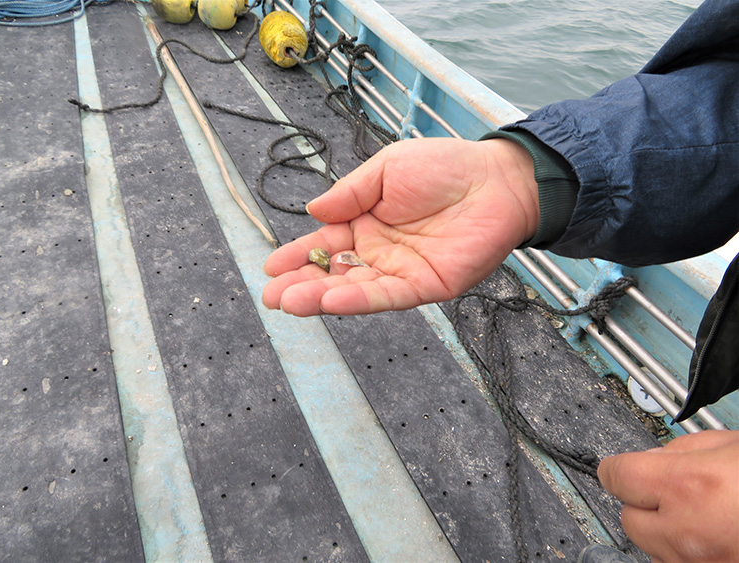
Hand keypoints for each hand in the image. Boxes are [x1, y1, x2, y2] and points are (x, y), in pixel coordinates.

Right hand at [262, 137, 538, 315]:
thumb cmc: (443, 168)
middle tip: (272, 297)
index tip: (270, 268)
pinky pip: (388, 295)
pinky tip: (332, 300)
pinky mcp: (425, 285)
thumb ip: (350, 193)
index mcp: (365, 223)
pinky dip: (359, 300)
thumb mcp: (386, 169)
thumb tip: (312, 210)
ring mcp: (400, 271)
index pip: (324, 244)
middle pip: (333, 274)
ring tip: (291, 302)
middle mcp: (378, 252)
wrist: (495, 179)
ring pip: (355, 290)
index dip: (296, 255)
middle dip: (302, 285)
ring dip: (323, 298)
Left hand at [598, 430, 738, 561]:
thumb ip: (685, 448)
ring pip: (651, 548)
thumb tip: (657, 455)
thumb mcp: (734, 446)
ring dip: (663, 532)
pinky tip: (709, 536)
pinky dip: (685, 553)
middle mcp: (688, 532)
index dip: (615, 467)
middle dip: (642, 502)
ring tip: (698, 515)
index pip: (617, 476)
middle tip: (671, 491)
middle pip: (629, 518)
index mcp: (691, 485)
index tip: (617, 467)